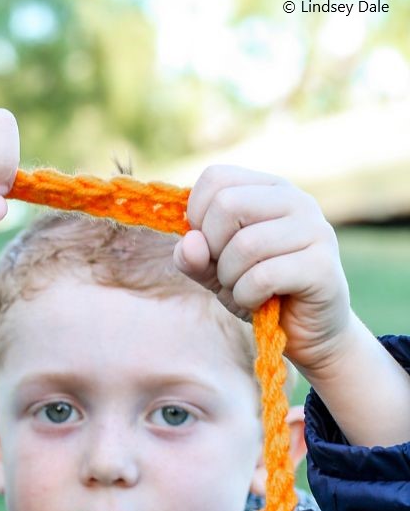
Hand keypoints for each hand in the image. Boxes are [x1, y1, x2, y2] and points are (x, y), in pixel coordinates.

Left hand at [172, 165, 352, 379]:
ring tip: (245, 291)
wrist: (308, 332)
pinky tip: (259, 303)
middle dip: (213, 250)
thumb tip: (189, 243)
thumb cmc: (261, 293)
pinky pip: (262, 277)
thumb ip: (195, 257)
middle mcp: (296, 200)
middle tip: (229, 273)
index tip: (210, 247)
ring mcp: (315, 230)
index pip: (216, 178)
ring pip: (244, 244)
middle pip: (226, 205)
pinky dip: (247, 297)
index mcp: (270, 190)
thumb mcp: (216, 273)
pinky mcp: (322, 266)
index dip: (197, 217)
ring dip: (230, 279)